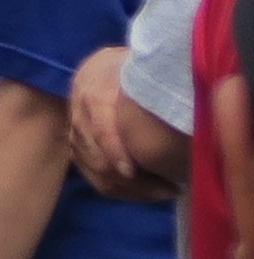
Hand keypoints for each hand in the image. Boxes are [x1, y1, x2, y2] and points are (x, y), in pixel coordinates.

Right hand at [72, 45, 189, 200]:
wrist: (97, 68)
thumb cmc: (126, 68)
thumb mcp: (137, 67)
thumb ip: (151, 86)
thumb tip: (182, 108)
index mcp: (95, 95)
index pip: (100, 130)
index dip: (115, 152)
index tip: (134, 172)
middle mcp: (80, 117)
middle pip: (98, 160)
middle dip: (133, 182)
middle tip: (169, 189)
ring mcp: (75, 135)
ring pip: (95, 173)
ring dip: (130, 190)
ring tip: (163, 192)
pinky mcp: (77, 148)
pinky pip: (93, 177)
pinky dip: (119, 189)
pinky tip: (145, 190)